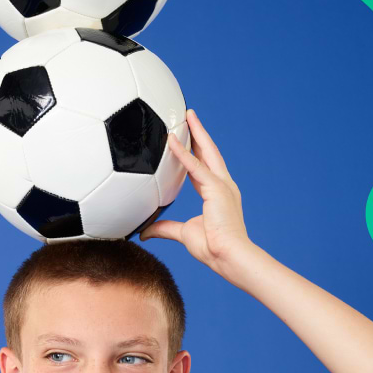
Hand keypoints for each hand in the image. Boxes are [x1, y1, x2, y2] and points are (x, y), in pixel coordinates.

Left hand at [139, 109, 250, 275]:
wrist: (228, 256)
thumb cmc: (213, 249)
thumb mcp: (183, 234)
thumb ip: (164, 229)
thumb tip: (144, 232)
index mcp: (218, 194)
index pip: (203, 168)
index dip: (195, 153)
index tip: (188, 140)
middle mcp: (223, 185)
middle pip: (209, 153)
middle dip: (199, 133)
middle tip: (189, 116)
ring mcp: (222, 185)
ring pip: (206, 152)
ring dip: (196, 132)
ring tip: (187, 115)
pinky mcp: (217, 188)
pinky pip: (195, 167)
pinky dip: (182, 153)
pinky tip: (171, 139)